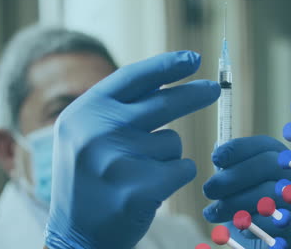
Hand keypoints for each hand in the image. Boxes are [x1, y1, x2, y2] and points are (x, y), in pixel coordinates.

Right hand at [45, 51, 220, 248]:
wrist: (75, 236)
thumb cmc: (87, 180)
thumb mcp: (86, 135)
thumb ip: (117, 109)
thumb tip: (163, 81)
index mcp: (84, 113)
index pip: (132, 77)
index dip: (166, 65)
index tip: (193, 59)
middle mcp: (97, 132)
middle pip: (162, 103)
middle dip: (194, 94)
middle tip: (214, 89)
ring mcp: (117, 161)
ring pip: (173, 142)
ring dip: (167, 155)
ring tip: (139, 174)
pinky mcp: (139, 190)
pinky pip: (182, 168)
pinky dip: (175, 176)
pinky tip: (149, 190)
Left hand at [203, 136, 290, 248]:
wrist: (267, 246)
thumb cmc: (250, 209)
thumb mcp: (241, 186)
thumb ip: (232, 168)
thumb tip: (218, 151)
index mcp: (284, 160)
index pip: (264, 145)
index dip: (239, 149)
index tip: (215, 158)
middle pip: (268, 165)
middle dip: (233, 176)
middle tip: (208, 190)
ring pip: (269, 194)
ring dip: (234, 203)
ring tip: (212, 213)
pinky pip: (274, 223)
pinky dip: (252, 224)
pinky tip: (239, 227)